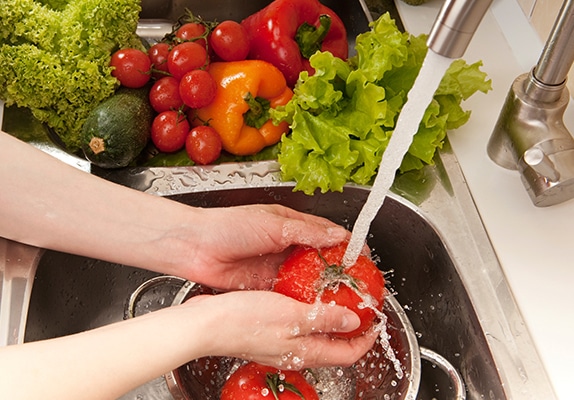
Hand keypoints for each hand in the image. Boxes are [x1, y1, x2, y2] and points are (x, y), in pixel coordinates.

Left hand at [167, 204, 349, 289]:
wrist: (195, 247)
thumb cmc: (229, 226)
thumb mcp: (273, 224)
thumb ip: (306, 232)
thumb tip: (337, 237)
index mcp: (291, 224)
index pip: (328, 233)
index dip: (347, 244)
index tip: (364, 257)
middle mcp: (287, 246)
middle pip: (321, 259)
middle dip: (340, 271)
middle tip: (358, 285)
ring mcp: (277, 267)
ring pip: (307, 279)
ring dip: (323, 289)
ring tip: (343, 301)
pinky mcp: (266, 285)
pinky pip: (290, 294)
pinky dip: (303, 301)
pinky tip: (316, 310)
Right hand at [181, 290, 377, 368]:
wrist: (206, 324)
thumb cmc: (243, 321)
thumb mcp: (292, 316)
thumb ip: (325, 318)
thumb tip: (354, 322)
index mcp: (305, 351)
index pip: (348, 353)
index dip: (366, 339)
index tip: (376, 322)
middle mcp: (295, 351)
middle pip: (334, 345)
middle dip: (351, 328)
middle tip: (359, 305)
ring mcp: (281, 343)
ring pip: (316, 334)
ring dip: (330, 318)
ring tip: (337, 296)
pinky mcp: (268, 332)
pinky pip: (298, 325)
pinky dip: (309, 312)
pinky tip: (304, 294)